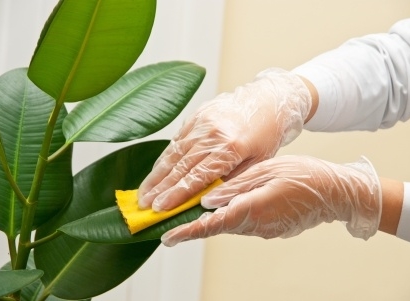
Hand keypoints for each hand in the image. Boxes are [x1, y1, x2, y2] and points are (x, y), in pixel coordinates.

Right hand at [138, 69, 311, 210]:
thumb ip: (231, 179)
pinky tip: (155, 172)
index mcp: (231, 148)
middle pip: (180, 166)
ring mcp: (202, 122)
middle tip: (143, 205)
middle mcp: (212, 134)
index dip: (176, 195)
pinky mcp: (196, 116)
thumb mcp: (257, 162)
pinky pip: (176, 140)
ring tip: (142, 193)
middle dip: (160, 188)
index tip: (159, 209)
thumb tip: (205, 200)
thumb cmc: (266, 135)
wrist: (267, 101)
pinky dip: (165, 158)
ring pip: (173, 153)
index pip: (198, 177)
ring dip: (156, 175)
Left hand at [161, 155, 381, 246]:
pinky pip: (243, 223)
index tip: (166, 237)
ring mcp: (264, 230)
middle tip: (170, 224)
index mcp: (253, 209)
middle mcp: (256, 225)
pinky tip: (226, 206)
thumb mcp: (267, 171)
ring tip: (193, 212)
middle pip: (217, 227)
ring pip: (229, 225)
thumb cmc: (304, 176)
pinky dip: (229, 217)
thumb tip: (207, 199)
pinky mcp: (271, 229)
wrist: (336, 193)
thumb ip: (235, 187)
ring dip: (210, 221)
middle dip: (193, 226)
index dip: (187, 231)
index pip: (212, 224)